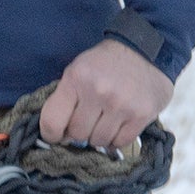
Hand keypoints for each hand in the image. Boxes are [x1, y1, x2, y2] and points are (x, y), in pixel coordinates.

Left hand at [39, 39, 172, 149]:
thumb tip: (59, 135)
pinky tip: (118, 125)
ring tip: (104, 121)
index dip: (51, 134)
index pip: (52, 122)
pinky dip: (116, 139)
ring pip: (99, 141)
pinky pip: (120, 142)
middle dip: (79, 131)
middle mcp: (98, 92)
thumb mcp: (76, 71)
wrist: (142, 51)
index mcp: (76, 79)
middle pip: (77, 134)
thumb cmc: (103, 63)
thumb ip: (64, 100)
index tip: (56, 136)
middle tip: (87, 121)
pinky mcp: (142, 115)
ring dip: (99, 136)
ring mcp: (122, 105)